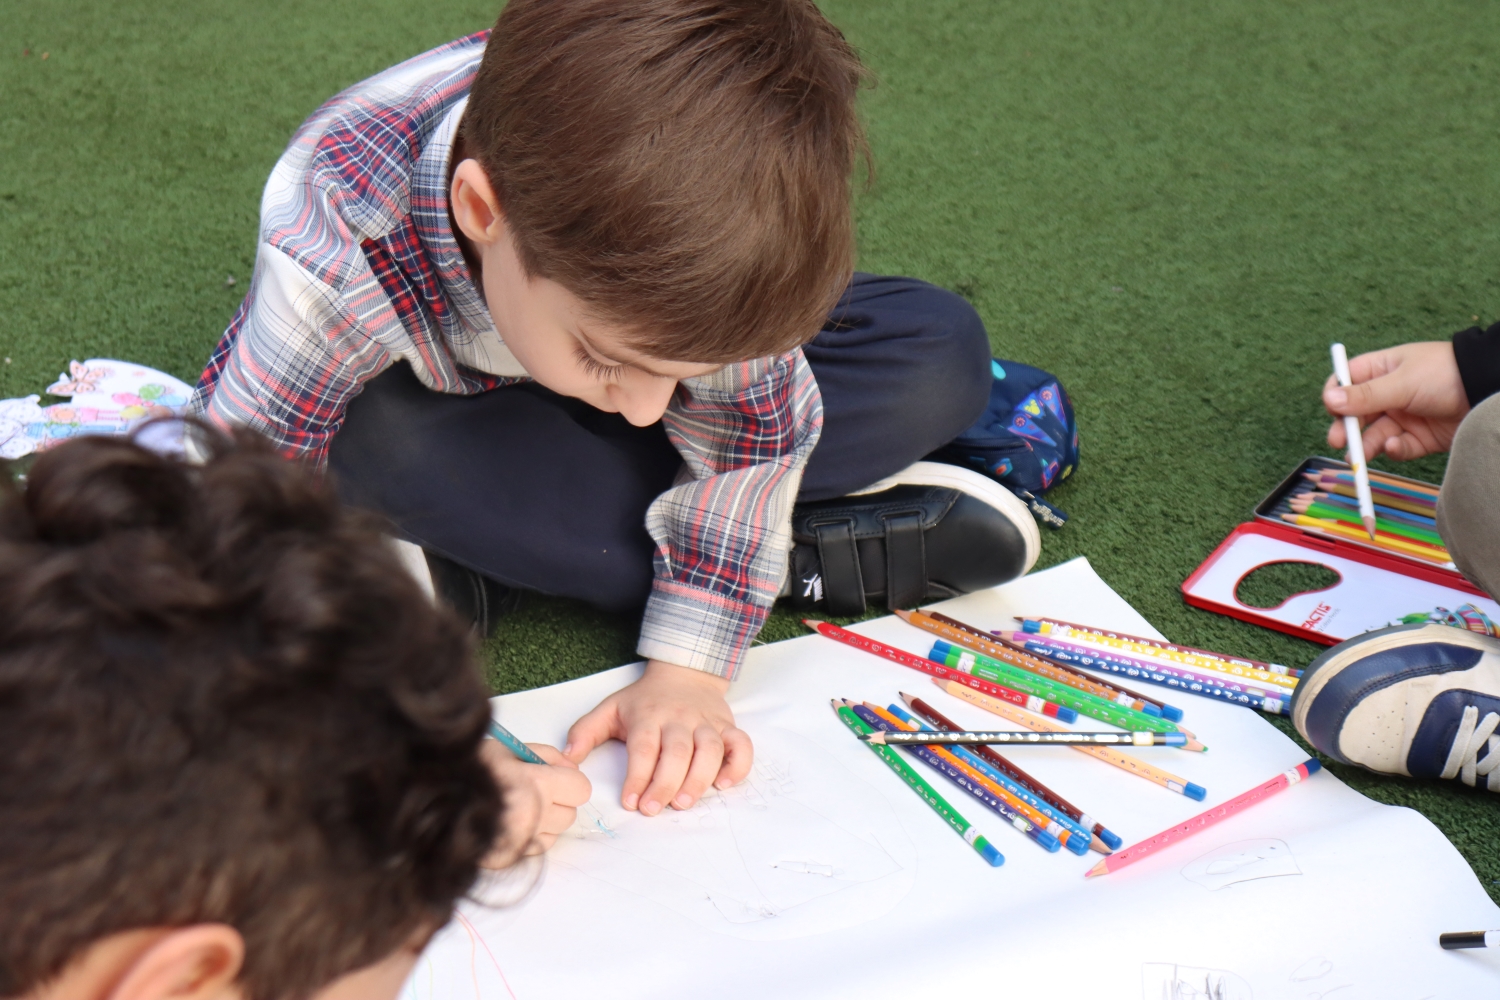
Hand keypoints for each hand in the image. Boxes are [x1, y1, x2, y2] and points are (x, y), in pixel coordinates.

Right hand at [479, 741, 591, 865]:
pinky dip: (530, 838)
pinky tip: (510, 824)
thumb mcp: (508, 749)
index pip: (581, 789)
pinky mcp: (507, 859)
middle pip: (570, 815)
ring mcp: (519, 842)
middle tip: (533, 791)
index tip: (554, 778)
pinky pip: (535, 849)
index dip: (569, 782)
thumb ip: (547, 756)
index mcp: (534, 785)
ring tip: (518, 806)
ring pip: (555, 834)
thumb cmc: (468, 768)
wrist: (432, 799)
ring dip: (545, 822)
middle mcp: (531, 817)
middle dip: (558, 802)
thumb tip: (572, 769)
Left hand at [563, 659, 752, 815]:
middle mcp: (679, 719)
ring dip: (698, 779)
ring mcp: (706, 723)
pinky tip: (723, 783)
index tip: (629, 801)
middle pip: (676, 752)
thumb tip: (566, 760)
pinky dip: (736, 765)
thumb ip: (585, 732)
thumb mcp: (610, 708)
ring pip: (709, 750)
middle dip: (665, 784)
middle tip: (653, 809)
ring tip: (683, 803)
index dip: (637, 776)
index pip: (644, 747)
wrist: (684, 672)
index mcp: (648, 716)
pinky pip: (741, 745)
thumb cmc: (644, 699)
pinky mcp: (727, 727)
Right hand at [1323, 341, 1468, 460]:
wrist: (1489, 391)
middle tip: (1339, 442)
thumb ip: (1366, 395)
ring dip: (1364, 445)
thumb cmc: (1445, 374)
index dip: (1335, 396)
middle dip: (1346, 428)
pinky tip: (1394, 446)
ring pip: (1373, 434)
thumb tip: (1328, 399)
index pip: (1346, 382)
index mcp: (1381, 370)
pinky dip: (1393, 449)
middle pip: (1355, 414)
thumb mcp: (1402, 381)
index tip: (1332, 409)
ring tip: (1359, 456)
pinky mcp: (1418, 438)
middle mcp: (1388, 394)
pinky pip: (1397, 446)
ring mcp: (1404, 416)